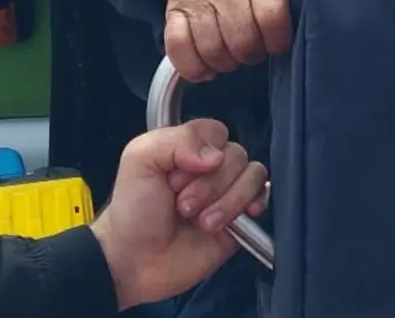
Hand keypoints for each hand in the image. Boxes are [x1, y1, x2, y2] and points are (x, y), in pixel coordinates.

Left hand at [91, 119, 267, 309]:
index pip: (217, 132)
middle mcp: (211, 168)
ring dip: (227, 201)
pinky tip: (235, 219)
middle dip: (210, 185)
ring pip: (253, 175)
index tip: (176, 178)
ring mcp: (226, 193)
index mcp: (189, 147)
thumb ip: (178, 140)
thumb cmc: (133, 210)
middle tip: (183, 207)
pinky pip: (262, 199)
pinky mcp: (239, 221)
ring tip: (203, 223)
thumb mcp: (141, 158)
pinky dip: (253, 204)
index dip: (201, 154)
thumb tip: (217, 156)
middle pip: (237, 155)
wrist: (134, 262)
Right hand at [165, 0, 290, 83]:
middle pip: (240, 38)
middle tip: (254, 50)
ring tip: (233, 56)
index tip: (277, 45)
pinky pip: (178, 46)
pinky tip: (206, 68)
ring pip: (211, 47)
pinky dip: (192, 66)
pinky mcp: (175, 4)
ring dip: (225, 63)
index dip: (276, 41)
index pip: (271, 16)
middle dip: (251, 54)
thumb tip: (299, 35)